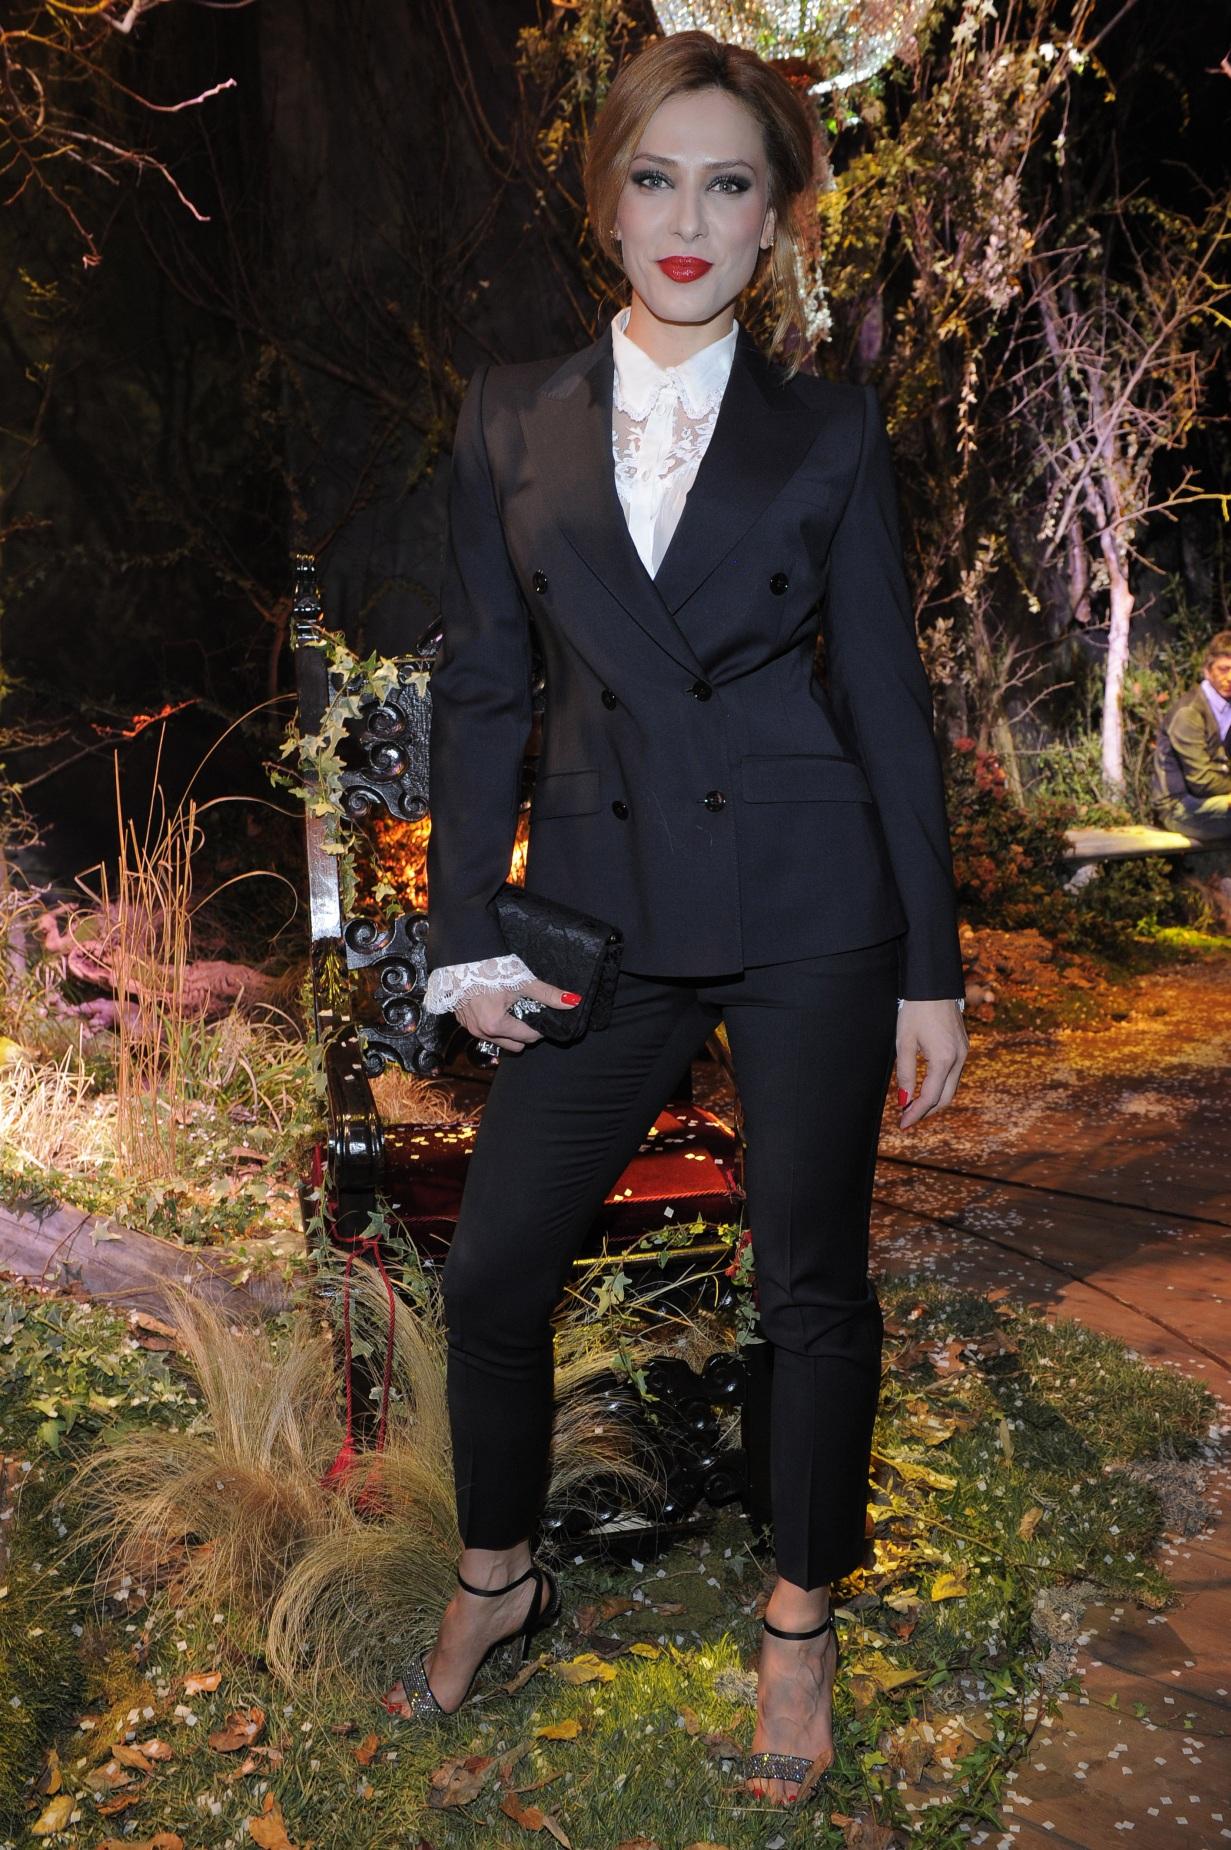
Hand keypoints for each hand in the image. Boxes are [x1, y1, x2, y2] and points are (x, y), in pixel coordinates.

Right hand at [455, 978, 579, 1053]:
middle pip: (514, 1044)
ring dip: (508, 1030)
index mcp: (496, 1025)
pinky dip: (493, 1024)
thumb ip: (548, 994)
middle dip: (524, 1033)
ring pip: (497, 1040)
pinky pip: (483, 1031)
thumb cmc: (493, 967)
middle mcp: (481, 1031)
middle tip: (529, 1013)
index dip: (539, 1028)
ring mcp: (469, 1027)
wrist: (465, 953)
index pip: (528, 1038)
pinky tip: (496, 1006)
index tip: (541, 1015)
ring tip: (512, 1009)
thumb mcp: (523, 982)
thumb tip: (573, 1001)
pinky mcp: (462, 1020)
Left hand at [896, 998, 967, 1128]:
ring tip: (912, 1106)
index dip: (915, 1113)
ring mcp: (964, 1053)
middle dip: (926, 1112)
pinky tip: (925, 1087)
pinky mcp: (963, 1047)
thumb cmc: (915, 1011)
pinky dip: (940, 1086)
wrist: (934, 985)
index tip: (902, 1125)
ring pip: (951, 1087)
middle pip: (945, 1098)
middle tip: (906, 1119)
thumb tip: (904, 1100)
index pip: (930, 1097)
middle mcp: (959, 1059)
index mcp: (944, 1059)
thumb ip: (905, 1074)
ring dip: (933, 1100)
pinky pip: (953, 1075)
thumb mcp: (904, 1042)